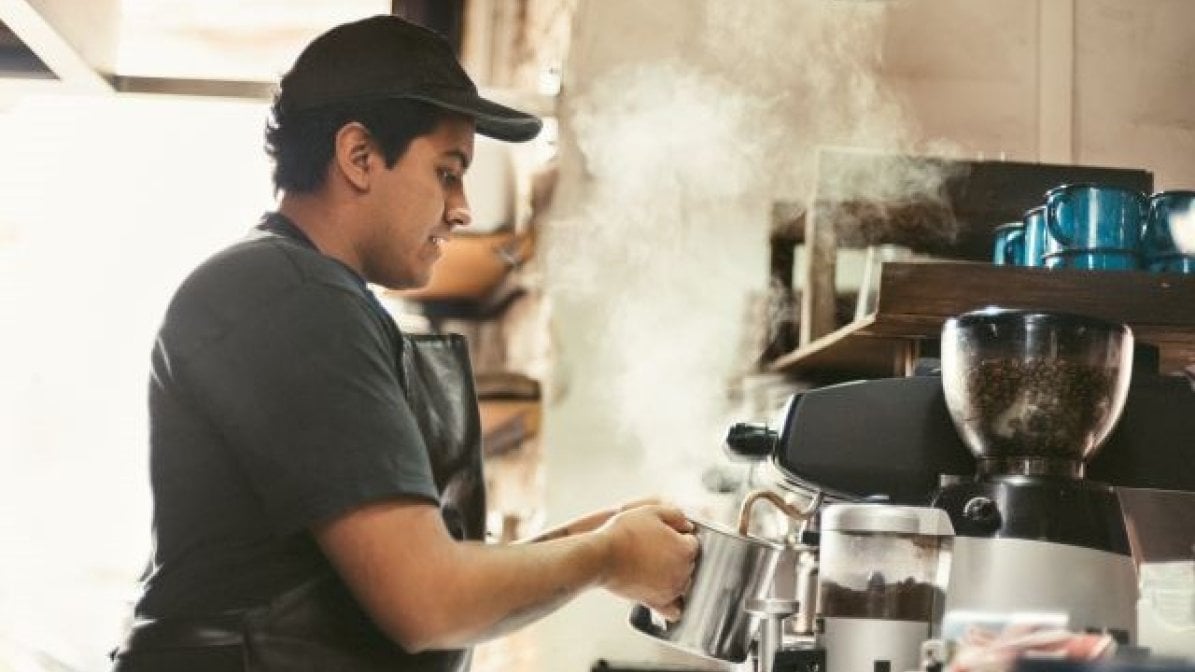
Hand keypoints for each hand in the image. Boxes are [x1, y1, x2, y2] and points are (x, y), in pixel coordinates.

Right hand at [596, 505, 697, 620]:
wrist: (602, 556)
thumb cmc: (623, 534)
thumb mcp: (652, 511)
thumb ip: (676, 515)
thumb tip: (686, 524)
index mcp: (684, 549)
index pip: (693, 543)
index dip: (680, 536)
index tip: (669, 535)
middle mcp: (682, 571)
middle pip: (689, 563)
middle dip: (678, 555)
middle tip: (658, 547)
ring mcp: (671, 589)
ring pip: (684, 584)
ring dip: (674, 575)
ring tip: (655, 565)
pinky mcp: (656, 602)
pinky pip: (674, 610)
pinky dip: (673, 604)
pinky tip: (665, 593)